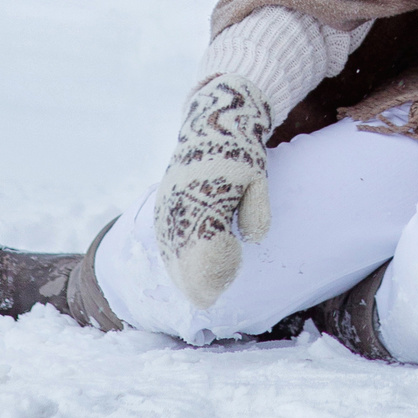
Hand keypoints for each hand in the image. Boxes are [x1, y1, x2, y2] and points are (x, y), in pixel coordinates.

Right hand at [153, 76, 273, 309]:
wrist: (210, 123)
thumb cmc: (240, 152)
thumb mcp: (256, 177)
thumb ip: (256, 211)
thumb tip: (252, 240)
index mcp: (205, 198)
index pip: (207, 250)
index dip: (220, 265)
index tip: (235, 259)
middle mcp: (179, 206)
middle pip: (184, 261)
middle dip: (201, 282)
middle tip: (216, 294)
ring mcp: (166, 209)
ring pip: (171, 256)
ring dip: (187, 278)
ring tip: (206, 290)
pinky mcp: (161, 210)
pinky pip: (165, 246)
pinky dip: (177, 264)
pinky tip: (189, 274)